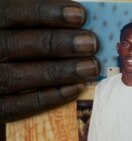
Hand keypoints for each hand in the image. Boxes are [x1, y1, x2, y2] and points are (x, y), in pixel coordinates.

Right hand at [0, 0, 99, 122]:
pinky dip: (49, 98)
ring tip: (91, 67)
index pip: (13, 13)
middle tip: (91, 44)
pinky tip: (75, 89)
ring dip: (61, 72)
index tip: (80, 15)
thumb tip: (75, 16)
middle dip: (60, 43)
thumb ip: (37, 20)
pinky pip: (20, 105)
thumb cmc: (15, 44)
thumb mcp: (19, 27)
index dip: (47, 12)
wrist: (0, 73)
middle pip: (19, 44)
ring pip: (20, 76)